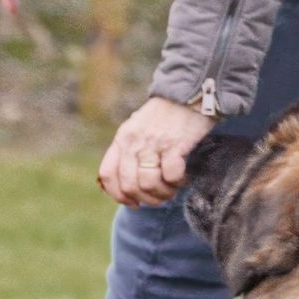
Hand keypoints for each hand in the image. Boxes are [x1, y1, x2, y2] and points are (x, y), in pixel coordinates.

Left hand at [98, 97, 215, 206]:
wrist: (190, 95)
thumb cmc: (166, 116)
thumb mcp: (139, 129)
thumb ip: (131, 152)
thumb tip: (131, 185)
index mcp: (122, 139)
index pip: (108, 175)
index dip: (119, 196)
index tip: (134, 203)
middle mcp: (133, 142)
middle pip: (129, 185)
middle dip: (147, 198)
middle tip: (161, 196)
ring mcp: (153, 143)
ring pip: (148, 184)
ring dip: (163, 193)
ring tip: (174, 187)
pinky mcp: (174, 145)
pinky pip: (171, 176)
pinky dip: (178, 182)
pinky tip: (184, 176)